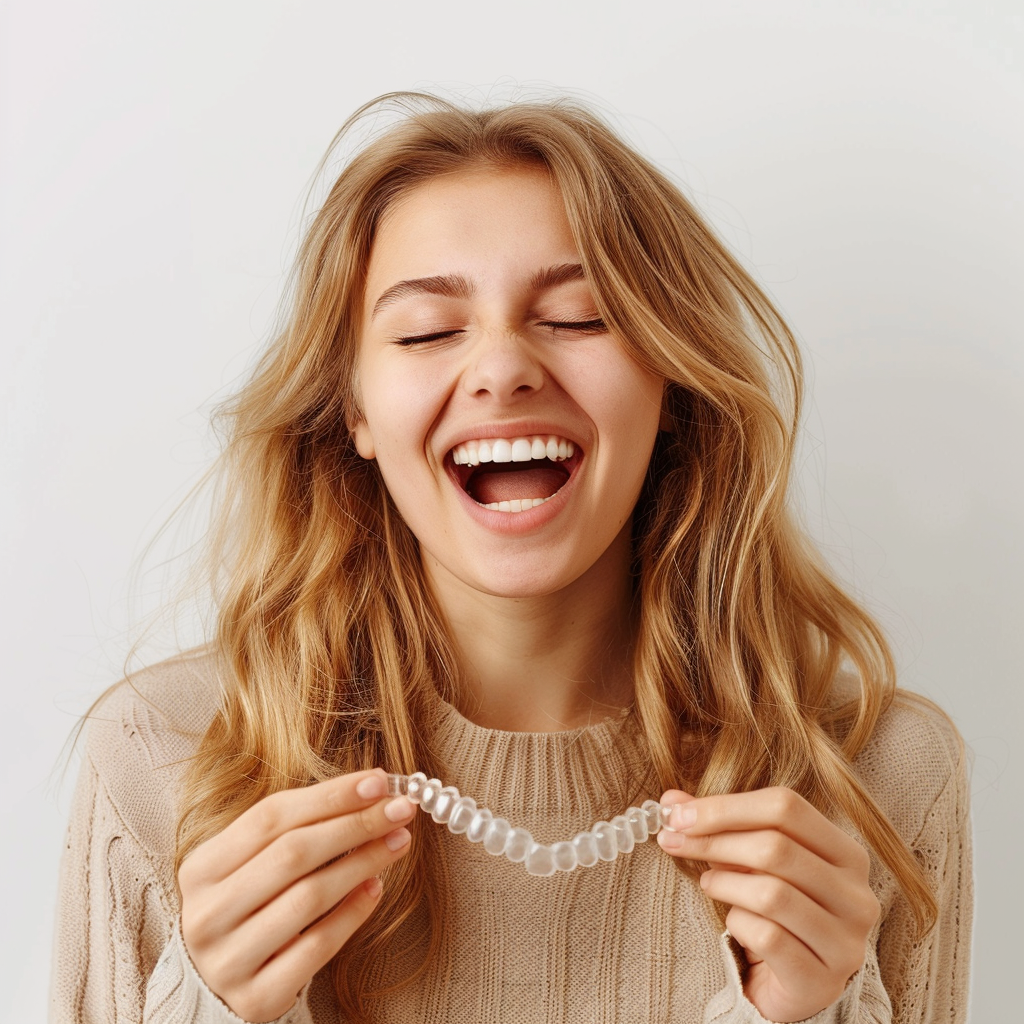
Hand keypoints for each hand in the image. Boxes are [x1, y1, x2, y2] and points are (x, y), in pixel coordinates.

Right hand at [178, 769, 414, 1022]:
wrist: (214, 986)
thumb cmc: (247, 906)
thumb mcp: (252, 864)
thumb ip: (297, 829)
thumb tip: (370, 792)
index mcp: (201, 868)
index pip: (271, 817)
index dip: (329, 796)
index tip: (378, 781)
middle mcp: (207, 913)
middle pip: (293, 853)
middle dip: (355, 824)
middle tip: (400, 808)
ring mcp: (228, 959)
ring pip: (309, 898)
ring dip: (363, 862)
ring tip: (398, 841)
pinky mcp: (255, 997)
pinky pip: (317, 946)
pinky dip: (352, 913)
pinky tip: (376, 888)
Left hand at [657, 786, 879, 1022]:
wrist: (796, 986)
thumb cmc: (776, 911)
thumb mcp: (752, 860)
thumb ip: (718, 826)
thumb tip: (672, 800)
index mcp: (847, 854)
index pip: (786, 807)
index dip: (727, 806)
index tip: (680, 814)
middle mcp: (856, 896)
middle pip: (776, 847)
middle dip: (714, 841)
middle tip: (674, 842)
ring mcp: (845, 942)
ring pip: (771, 893)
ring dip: (724, 882)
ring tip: (708, 882)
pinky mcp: (822, 980)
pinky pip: (767, 938)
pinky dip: (738, 923)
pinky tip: (734, 921)